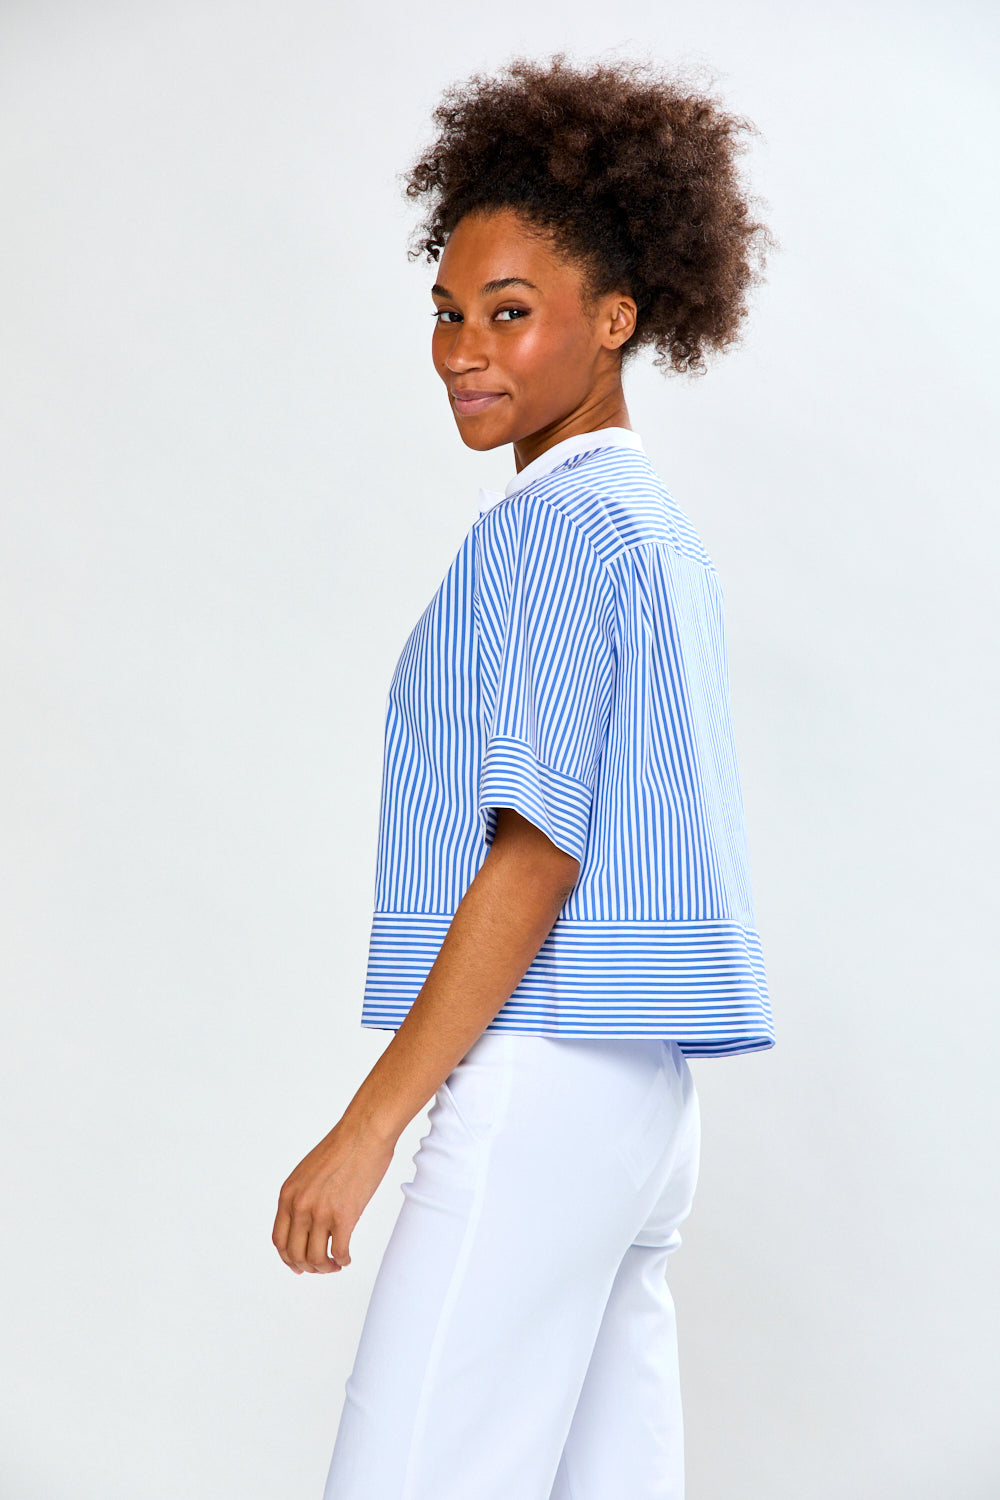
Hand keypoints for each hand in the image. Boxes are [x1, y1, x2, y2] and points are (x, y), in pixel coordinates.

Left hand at [272, 1115, 395, 1273]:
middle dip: (307, 1266)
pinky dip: (342, 1260)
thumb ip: (303, 1196)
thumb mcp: (308, 1172)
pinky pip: (339, 1251)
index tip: (299, 1265)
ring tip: (336, 1264)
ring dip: (326, 1267)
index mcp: (288, 1194)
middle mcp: (300, 1206)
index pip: (279, 1240)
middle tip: (321, 1267)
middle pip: (295, 1254)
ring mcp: (321, 1212)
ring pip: (315, 1258)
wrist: (363, 1133)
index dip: (288, 1257)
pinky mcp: (344, 1216)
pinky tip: (347, 1257)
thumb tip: (308, 1220)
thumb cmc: (342, 1147)